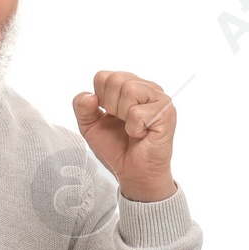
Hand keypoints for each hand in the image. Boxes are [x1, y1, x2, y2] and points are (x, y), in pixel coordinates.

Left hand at [73, 70, 177, 201]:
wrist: (132, 173)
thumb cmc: (116, 147)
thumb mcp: (90, 126)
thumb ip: (81, 107)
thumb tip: (90, 96)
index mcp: (130, 85)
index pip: (103, 76)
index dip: (99, 99)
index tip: (109, 116)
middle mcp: (147, 88)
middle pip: (116, 79)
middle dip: (111, 107)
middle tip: (121, 123)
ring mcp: (159, 99)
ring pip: (129, 90)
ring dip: (123, 116)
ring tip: (132, 128)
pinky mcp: (167, 113)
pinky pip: (137, 113)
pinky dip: (134, 129)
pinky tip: (142, 135)